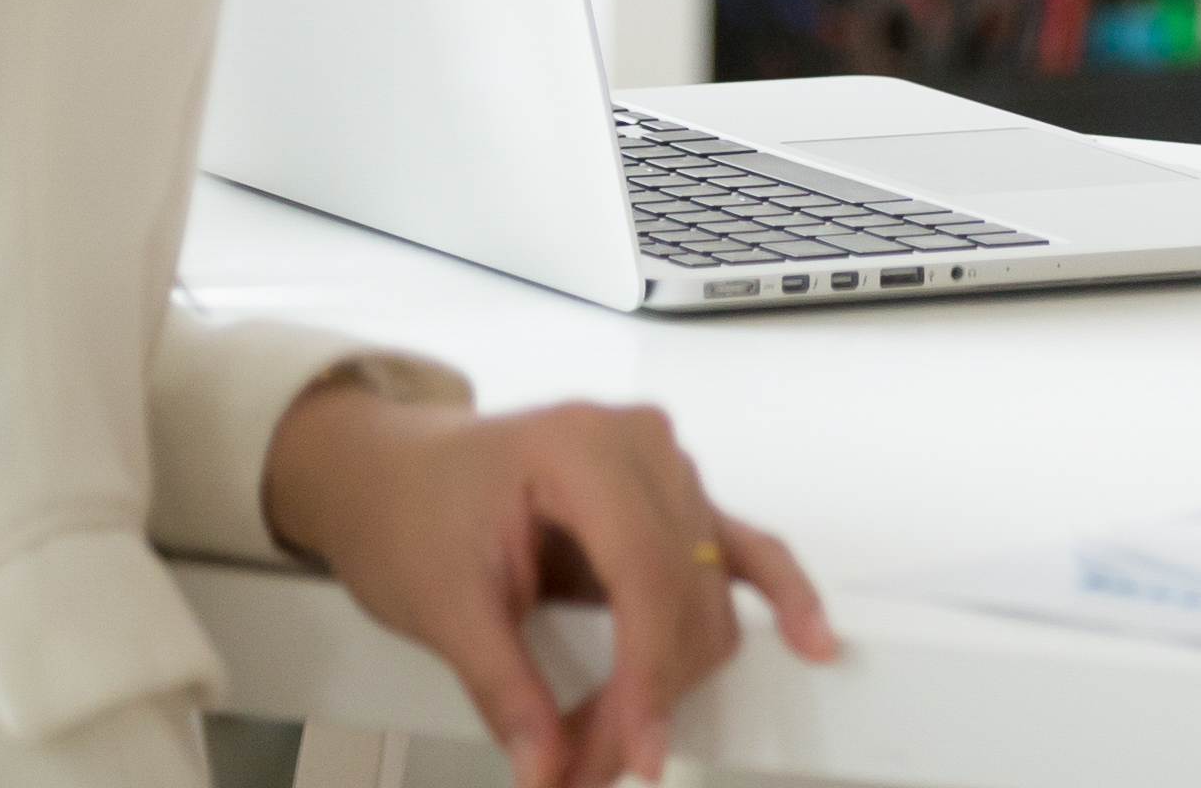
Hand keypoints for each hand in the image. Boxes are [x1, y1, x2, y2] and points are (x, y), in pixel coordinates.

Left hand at [262, 377, 838, 787]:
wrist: (390, 470)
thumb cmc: (409, 511)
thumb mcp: (441, 603)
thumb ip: (504, 687)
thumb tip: (549, 766)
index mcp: (582, 450)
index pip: (647, 576)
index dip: (648, 677)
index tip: (638, 754)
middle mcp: (641, 446)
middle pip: (684, 595)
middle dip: (645, 696)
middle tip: (583, 771)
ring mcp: (666, 467)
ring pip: (709, 594)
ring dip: (672, 678)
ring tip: (611, 746)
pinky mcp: (675, 498)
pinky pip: (741, 549)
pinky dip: (777, 598)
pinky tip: (810, 640)